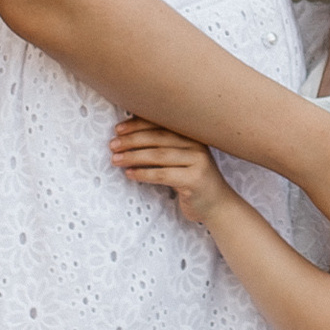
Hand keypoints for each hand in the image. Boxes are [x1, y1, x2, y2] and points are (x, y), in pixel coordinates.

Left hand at [110, 116, 237, 226]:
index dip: (138, 125)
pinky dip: (143, 174)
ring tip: (115, 160)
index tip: (118, 129)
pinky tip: (130, 174)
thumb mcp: (180, 159)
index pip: (161, 124)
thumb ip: (164, 147)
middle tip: (112, 145)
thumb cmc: (192, 181)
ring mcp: (198, 162)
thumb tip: (128, 137)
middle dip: (132, 140)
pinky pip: (163, 174)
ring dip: (133, 157)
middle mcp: (196, 145)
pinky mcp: (195, 180)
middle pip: (158, 138)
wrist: (217, 205)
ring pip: (158, 156)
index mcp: (191, 135)